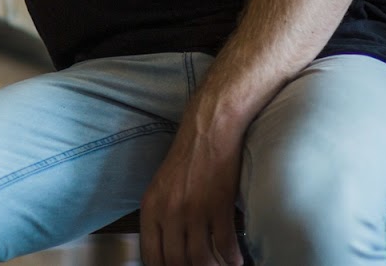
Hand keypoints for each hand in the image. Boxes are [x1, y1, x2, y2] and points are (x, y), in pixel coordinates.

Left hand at [139, 118, 244, 265]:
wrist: (208, 133)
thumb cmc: (185, 160)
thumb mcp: (160, 188)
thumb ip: (160, 217)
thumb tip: (167, 247)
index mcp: (150, 208)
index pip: (151, 254)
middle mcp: (169, 212)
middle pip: (176, 261)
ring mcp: (194, 211)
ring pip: (201, 258)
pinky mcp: (218, 207)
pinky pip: (225, 245)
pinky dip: (232, 258)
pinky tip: (235, 261)